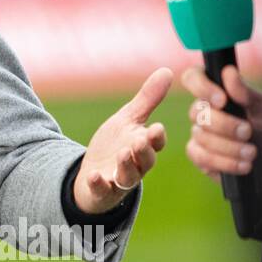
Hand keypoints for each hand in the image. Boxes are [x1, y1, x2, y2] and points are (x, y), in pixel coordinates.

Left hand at [73, 67, 172, 213]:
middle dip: (143, 151)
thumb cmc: (115, 145)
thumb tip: (168, 71)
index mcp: (143, 146)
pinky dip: (99, 184)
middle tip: (139, 141)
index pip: (155, 142)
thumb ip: (148, 99)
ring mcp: (119, 179)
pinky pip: (102, 190)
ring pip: (128, 176)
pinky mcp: (102, 190)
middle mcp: (136, 165)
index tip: (156, 127)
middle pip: (145, 161)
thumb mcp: (128, 120)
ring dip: (126, 166)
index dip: (156, 137)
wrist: (94, 174)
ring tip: (122, 154)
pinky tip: (94, 176)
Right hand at [182, 65, 261, 182]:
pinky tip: (244, 165)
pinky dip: (224, 163)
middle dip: (224, 125)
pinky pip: (200, 157)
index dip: (200, 87)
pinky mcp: (200, 156)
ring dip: (229, 147)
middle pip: (196, 112)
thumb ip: (246, 92)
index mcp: (218, 92)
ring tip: (252, 153)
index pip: (192, 78)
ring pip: (200, 137)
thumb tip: (228, 72)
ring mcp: (199, 134)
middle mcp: (204, 111)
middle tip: (248, 132)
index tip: (222, 100)